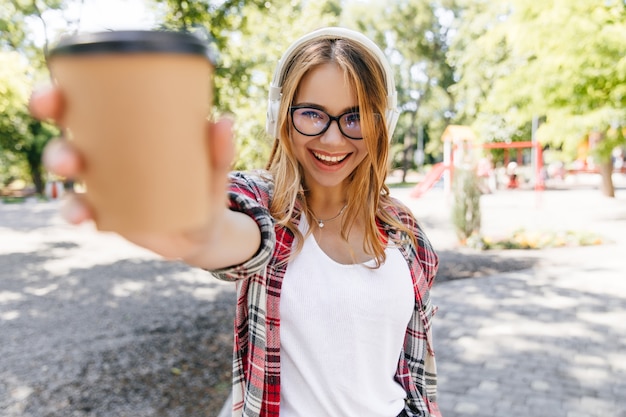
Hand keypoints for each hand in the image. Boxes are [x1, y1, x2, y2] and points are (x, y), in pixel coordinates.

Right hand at [30, 85, 245, 263]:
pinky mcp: (103, 213)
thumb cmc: (204, 190)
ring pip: (68, 168)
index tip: (57, 89)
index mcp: (126, 130)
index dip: (62, 94)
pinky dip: (74, 210)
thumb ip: (219, 152)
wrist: (203, 233)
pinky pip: (78, 209)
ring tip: (72, 168)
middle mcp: (107, 153)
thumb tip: (224, 120)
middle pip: (68, 133)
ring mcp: (102, 184)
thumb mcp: (213, 171)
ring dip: (60, 162)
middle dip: (55, 122)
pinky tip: (81, 214)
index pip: (88, 104)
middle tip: (59, 125)